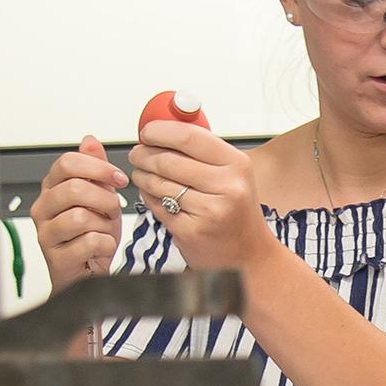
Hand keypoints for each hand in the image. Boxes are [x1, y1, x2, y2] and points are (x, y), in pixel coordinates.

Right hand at [30, 136, 128, 291]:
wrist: (88, 276)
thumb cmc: (91, 238)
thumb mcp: (98, 199)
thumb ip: (94, 170)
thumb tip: (89, 141)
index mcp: (51, 190)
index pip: (67, 162)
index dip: (98, 168)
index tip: (118, 178)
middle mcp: (43, 209)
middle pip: (74, 188)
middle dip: (105, 200)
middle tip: (112, 212)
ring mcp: (46, 234)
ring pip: (81, 216)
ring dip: (104, 226)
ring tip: (104, 232)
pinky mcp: (56, 258)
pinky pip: (89, 242)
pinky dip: (105, 245)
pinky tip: (100, 249)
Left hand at [130, 120, 276, 271]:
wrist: (249, 254)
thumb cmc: (236, 211)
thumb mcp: (233, 174)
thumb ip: (203, 152)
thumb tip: (164, 131)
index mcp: (237, 164)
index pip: (189, 136)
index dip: (160, 131)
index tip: (147, 132)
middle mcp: (226, 186)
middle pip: (168, 160)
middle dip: (143, 154)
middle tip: (137, 154)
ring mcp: (209, 211)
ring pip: (158, 183)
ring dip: (142, 175)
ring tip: (141, 174)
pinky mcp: (191, 231)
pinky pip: (157, 205)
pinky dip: (148, 197)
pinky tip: (152, 194)